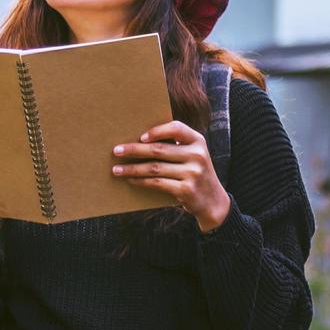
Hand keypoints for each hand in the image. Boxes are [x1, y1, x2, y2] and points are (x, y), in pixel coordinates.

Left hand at [113, 120, 231, 231]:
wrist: (213, 201)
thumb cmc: (195, 173)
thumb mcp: (193, 155)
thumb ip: (176, 146)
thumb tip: (138, 141)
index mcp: (198, 141)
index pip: (176, 128)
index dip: (156, 131)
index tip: (140, 137)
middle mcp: (197, 155)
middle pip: (159, 149)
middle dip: (134, 150)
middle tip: (116, 151)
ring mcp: (193, 173)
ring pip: (155, 168)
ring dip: (132, 168)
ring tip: (117, 169)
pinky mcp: (186, 190)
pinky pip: (157, 183)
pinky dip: (141, 181)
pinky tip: (130, 180)